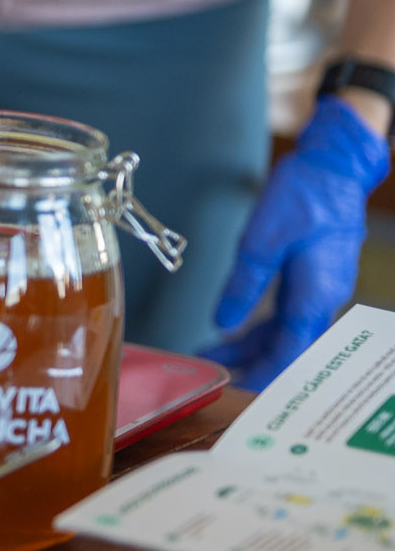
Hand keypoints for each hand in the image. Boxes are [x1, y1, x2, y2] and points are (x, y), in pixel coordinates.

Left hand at [205, 96, 388, 389]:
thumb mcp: (261, 241)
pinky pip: (291, 309)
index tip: (235, 384)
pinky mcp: (317, 274)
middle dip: (253, 361)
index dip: (263, 372)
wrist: (335, 166)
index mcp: (314, 293)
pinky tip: (240, 324)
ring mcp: (324, 285)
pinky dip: (265, 321)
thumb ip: (243, 286)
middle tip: (216, 369)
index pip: (290, 350)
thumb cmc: (303, 196)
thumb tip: (223, 322)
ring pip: (288, 328)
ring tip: (217, 349)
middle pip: (289, 344)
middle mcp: (324, 296)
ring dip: (255, 341)